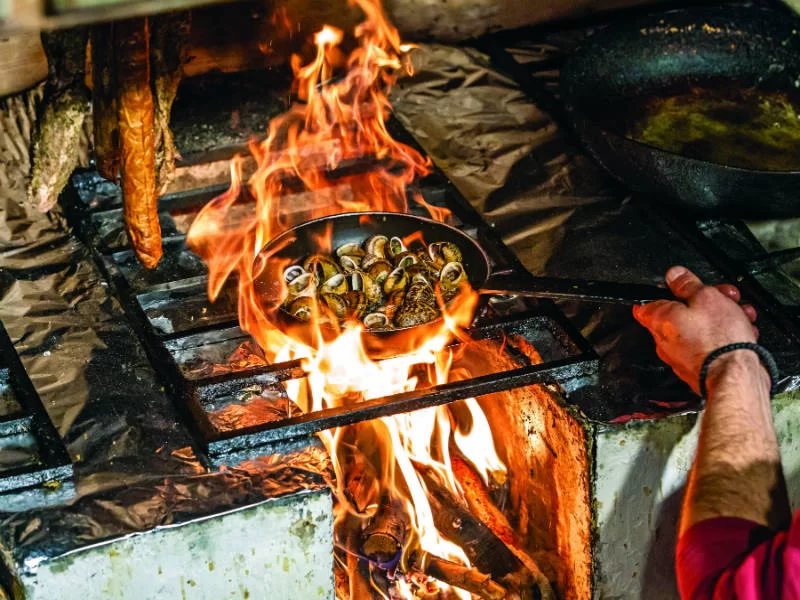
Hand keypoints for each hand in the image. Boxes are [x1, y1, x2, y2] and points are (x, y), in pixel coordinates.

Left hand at [633, 266, 757, 393]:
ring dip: (721, 316)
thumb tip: (674, 275)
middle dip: (704, 301)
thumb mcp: (706, 298)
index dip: (662, 292)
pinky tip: (744, 331)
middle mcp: (665, 341)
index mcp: (659, 320)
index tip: (677, 286)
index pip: (645, 303)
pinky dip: (726, 336)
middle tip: (723, 296)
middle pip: (679, 313)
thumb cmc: (719, 340)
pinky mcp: (700, 367)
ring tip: (739, 312)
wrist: (736, 377)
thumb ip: (687, 285)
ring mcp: (682, 356)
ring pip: (699, 328)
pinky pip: (710, 345)